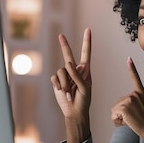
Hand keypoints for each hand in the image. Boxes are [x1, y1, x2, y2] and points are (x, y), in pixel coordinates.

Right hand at [50, 28, 91, 142]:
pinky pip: (55, 78)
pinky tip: (63, 92)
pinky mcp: (57, 81)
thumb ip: (77, 75)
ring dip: (65, 83)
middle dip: (64, 45)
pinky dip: (59, 85)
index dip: (86, 42)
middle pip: (68, 55)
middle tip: (60, 35)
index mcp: (85, 71)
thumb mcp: (85, 88)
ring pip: (61, 71)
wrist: (74, 112)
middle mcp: (74, 71)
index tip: (88, 30)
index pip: (86, 54)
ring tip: (69, 93)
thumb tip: (68, 63)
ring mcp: (65, 76)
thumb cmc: (84, 101)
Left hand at [111, 57, 143, 142]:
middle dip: (122, 113)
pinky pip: (113, 115)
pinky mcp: (124, 107)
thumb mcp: (142, 109)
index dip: (132, 68)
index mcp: (141, 93)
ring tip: (132, 121)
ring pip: (115, 110)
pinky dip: (118, 121)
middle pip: (118, 103)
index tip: (129, 59)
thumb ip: (132, 104)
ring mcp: (129, 99)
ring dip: (120, 118)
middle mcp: (134, 94)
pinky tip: (128, 122)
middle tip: (134, 119)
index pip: (135, 79)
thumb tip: (121, 110)